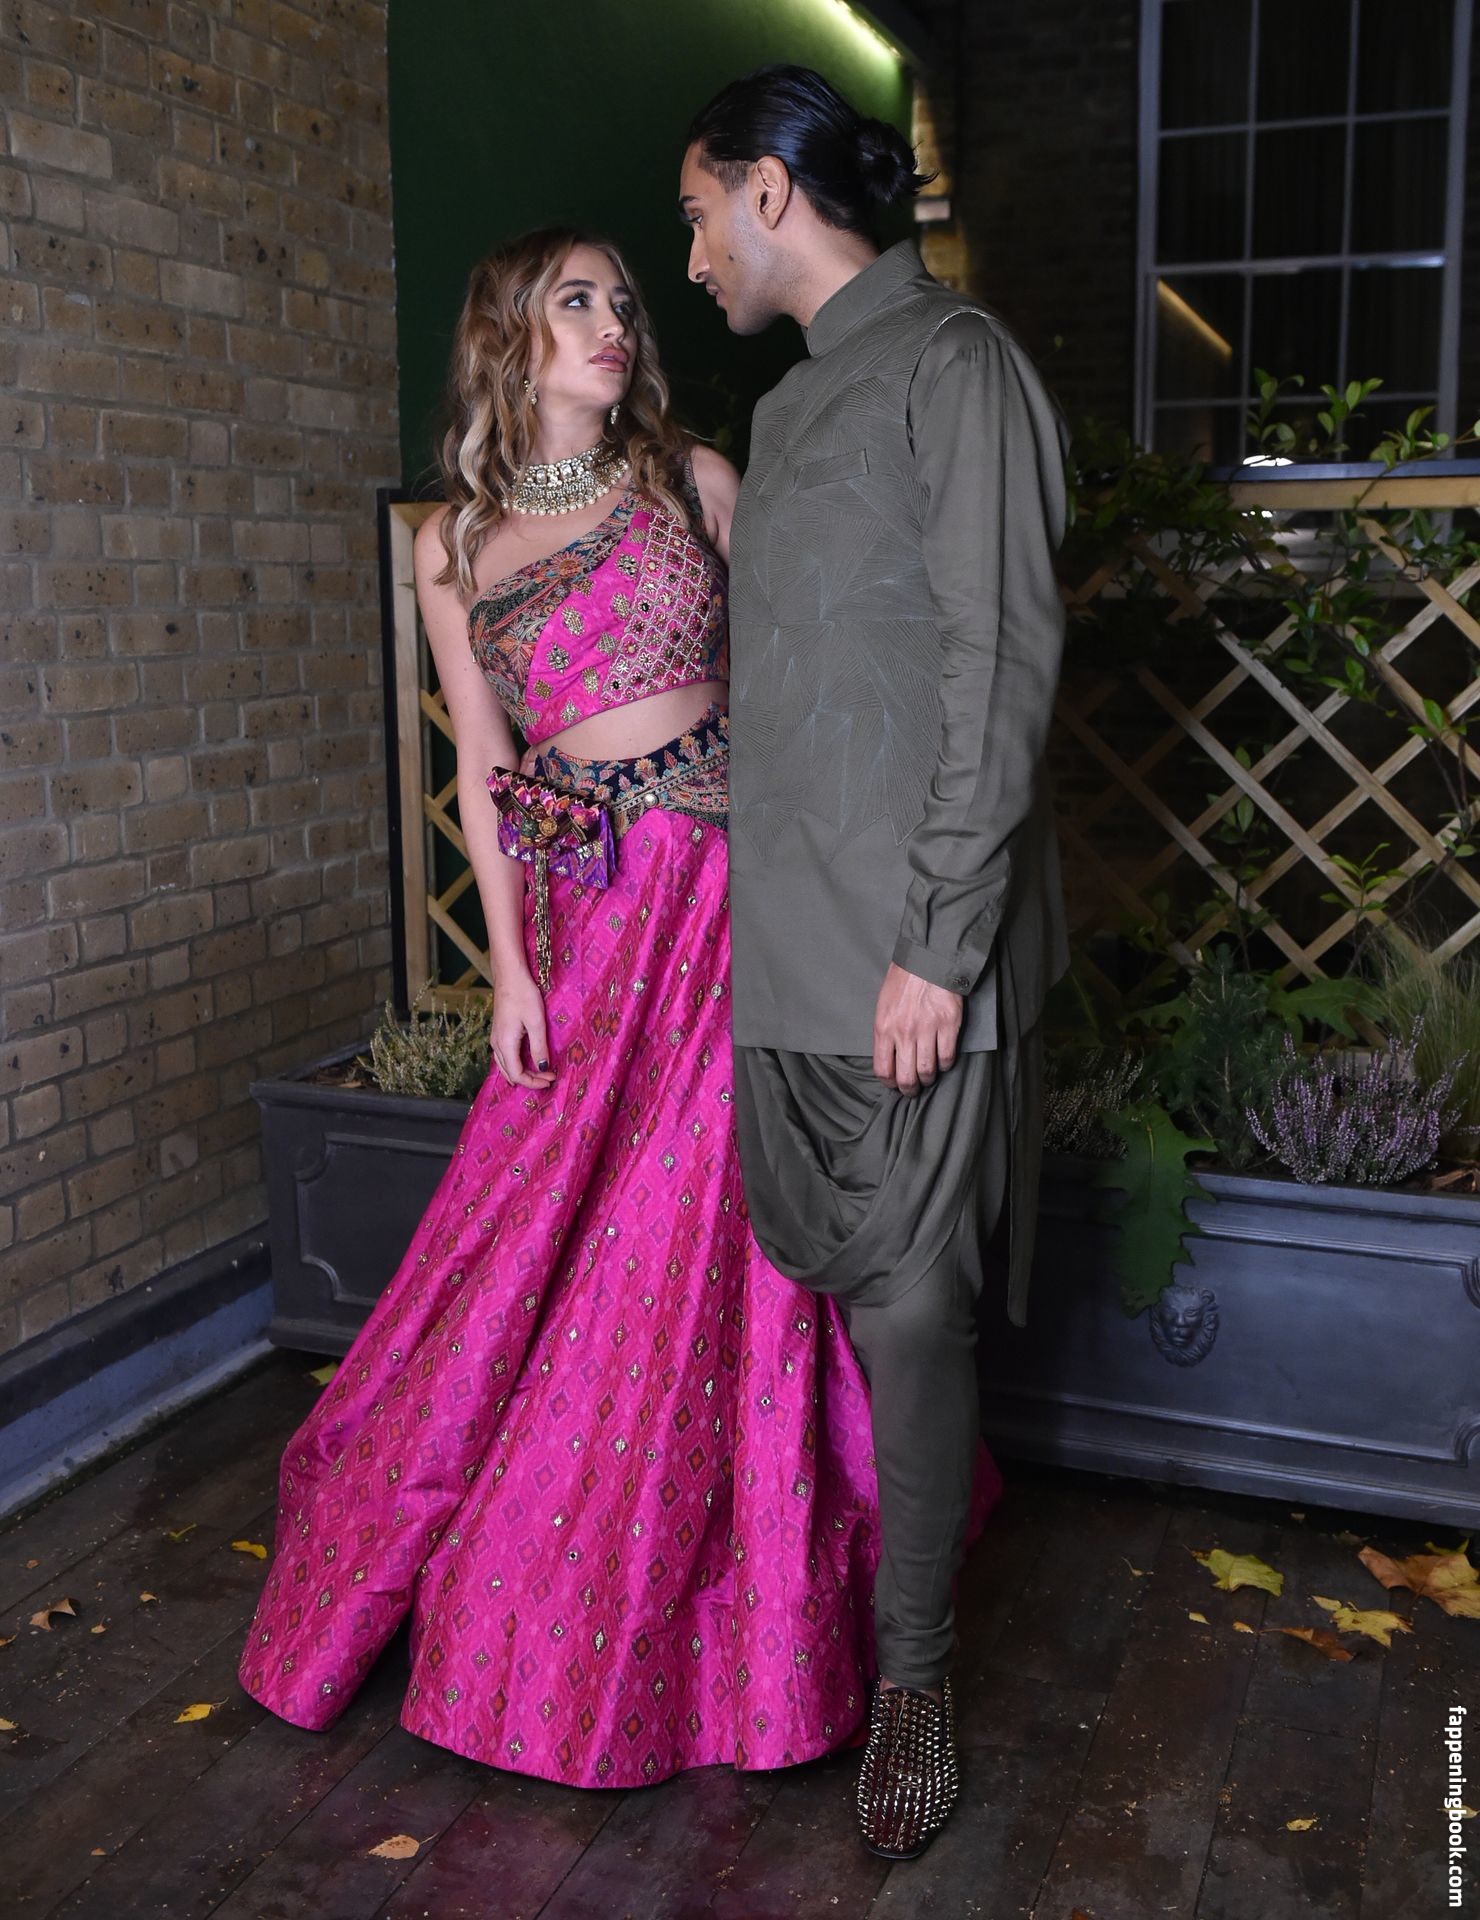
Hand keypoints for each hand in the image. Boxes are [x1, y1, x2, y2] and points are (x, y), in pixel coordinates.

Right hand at [490, 969, 556, 1090]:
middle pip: (510, 1073)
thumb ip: (539, 1047)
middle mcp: (497, 1044)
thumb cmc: (523, 995)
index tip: (550, 1079)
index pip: (517, 1074)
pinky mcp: (499, 1032)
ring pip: (505, 1066)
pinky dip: (515, 1065)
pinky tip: (525, 1063)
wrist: (509, 975)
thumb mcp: (536, 1022)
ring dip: (522, 1073)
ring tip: (539, 1075)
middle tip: (548, 1078)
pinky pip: (505, 1056)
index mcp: (505, 1044)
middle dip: (529, 1080)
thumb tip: (542, 1068)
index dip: (533, 1081)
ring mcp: (496, 1038)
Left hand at [872, 962, 962, 1096]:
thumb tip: (889, 1055)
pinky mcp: (949, 1025)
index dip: (890, 1082)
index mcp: (884, 1028)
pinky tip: (944, 1062)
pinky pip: (947, 1056)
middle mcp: (904, 1033)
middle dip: (910, 1089)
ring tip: (929, 1078)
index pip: (883, 1069)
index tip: (895, 1084)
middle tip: (913, 1090)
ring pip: (927, 1070)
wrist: (928, 958)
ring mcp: (927, 1030)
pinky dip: (946, 1064)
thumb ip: (885, 1031)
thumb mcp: (883, 1005)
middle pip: (906, 1077)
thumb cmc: (903, 980)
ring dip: (928, 1079)